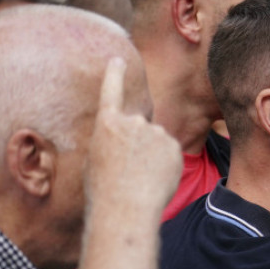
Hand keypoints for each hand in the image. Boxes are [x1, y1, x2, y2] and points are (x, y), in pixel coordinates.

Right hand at [86, 58, 180, 212]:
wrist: (126, 208)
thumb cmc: (104, 190)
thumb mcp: (96, 159)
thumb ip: (114, 140)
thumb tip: (131, 141)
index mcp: (107, 123)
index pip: (110, 91)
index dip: (114, 74)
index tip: (117, 60)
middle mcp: (133, 122)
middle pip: (139, 127)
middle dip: (138, 143)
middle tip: (129, 169)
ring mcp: (155, 132)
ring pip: (155, 141)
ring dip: (152, 155)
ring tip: (141, 177)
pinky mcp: (173, 145)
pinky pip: (168, 152)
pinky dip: (164, 164)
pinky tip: (155, 179)